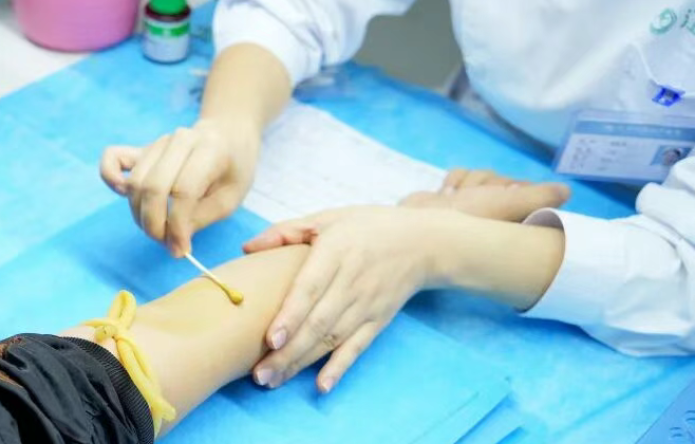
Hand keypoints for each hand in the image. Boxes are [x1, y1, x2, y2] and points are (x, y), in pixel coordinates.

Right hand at [100, 119, 259, 255]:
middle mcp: (180, 140)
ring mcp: (159, 142)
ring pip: (135, 182)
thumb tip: (173, 241)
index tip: (181, 250)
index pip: (183, 191)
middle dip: (156, 224)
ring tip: (159, 230)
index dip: (178, 226)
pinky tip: (124, 195)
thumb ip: (202, 217)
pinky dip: (111, 178)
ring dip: (140, 214)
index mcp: (210, 149)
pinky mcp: (143, 148)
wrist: (229, 136)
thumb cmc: (234, 170)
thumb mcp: (231, 197)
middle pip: (153, 187)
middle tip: (167, 244)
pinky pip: (113, 158)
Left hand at [245, 206, 446, 393]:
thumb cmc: (369, 226)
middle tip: (258, 374)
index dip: (291, 315)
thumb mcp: (330, 217)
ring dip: (302, 363)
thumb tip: (247, 248)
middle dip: (287, 351)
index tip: (270, 339)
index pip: (311, 288)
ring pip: (332, 339)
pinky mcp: (378, 320)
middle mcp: (352, 282)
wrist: (422, 243)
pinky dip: (340, 367)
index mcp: (337, 252)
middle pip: (318, 323)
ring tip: (273, 381)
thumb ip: (287, 231)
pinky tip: (322, 386)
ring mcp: (367, 305)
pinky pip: (358, 347)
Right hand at [401, 169, 569, 221]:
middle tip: (477, 199)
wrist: (420, 230)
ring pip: (480, 177)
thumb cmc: (469, 218)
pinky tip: (446, 196)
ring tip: (455, 199)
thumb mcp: (511, 203)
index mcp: (513, 221)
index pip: (526, 193)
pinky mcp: (450, 201)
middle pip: (501, 181)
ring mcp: (471, 207)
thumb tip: (567, 192)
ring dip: (468, 183)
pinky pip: (459, 177)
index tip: (507, 196)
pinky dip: (453, 183)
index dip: (516, 189)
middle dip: (488, 183)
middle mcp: (495, 216)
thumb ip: (540, 197)